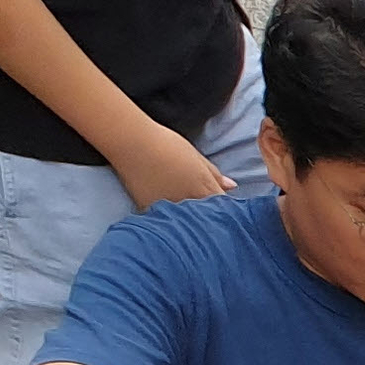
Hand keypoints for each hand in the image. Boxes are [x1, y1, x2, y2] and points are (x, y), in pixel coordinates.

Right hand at [108, 124, 236, 211]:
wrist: (131, 142)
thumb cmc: (165, 144)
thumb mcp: (195, 156)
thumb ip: (214, 174)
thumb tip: (233, 186)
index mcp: (206, 189)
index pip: (226, 209)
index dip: (227, 212)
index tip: (224, 212)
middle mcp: (192, 202)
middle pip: (209, 219)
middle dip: (211, 219)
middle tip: (208, 218)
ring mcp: (172, 209)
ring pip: (188, 223)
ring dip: (191, 222)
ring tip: (187, 218)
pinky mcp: (152, 211)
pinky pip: (166, 221)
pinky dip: (170, 221)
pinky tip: (169, 218)